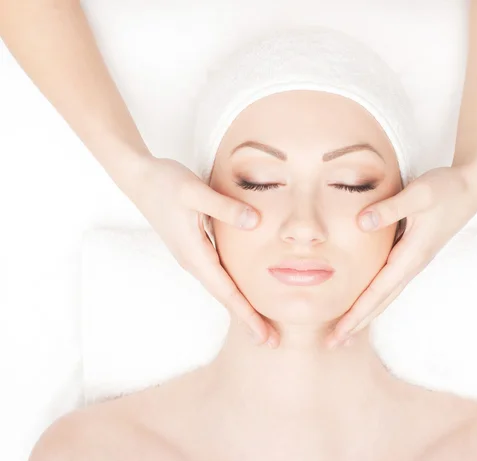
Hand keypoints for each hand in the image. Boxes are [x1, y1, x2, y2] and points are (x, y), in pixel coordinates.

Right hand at [129, 155, 279, 346]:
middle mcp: (194, 261)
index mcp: (195, 254)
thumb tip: (255, 222)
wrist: (139, 178)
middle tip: (272, 343)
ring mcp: (193, 257)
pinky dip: (234, 290)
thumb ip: (225, 208)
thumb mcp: (196, 192)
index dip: (247, 315)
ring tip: (263, 325)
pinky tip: (244, 293)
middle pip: (225, 298)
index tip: (264, 336)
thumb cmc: (166, 183)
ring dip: (242, 307)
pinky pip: (218, 276)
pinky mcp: (195, 248)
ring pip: (222, 289)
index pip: (227, 292)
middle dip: (248, 321)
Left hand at [324, 163, 476, 348]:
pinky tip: (364, 301)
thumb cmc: (446, 189)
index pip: (378, 291)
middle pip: (380, 302)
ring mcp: (413, 261)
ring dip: (364, 314)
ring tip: (345, 332)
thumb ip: (391, 208)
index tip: (339, 332)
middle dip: (356, 324)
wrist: (471, 187)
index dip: (356, 313)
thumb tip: (360, 223)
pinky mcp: (412, 253)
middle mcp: (412, 264)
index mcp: (411, 255)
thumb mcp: (418, 194)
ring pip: (385, 295)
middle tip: (333, 344)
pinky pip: (388, 282)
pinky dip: (373, 297)